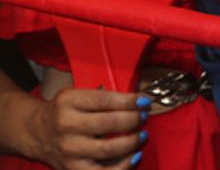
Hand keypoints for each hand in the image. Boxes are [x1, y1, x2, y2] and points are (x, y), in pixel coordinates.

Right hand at [29, 88, 144, 169]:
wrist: (37, 132)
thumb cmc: (64, 111)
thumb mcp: (76, 94)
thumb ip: (102, 96)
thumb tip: (138, 102)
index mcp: (68, 102)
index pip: (105, 100)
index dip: (130, 101)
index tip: (145, 101)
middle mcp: (66, 126)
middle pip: (108, 124)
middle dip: (133, 120)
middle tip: (144, 117)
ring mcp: (69, 150)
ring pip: (108, 149)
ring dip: (132, 142)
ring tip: (142, 135)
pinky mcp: (72, 169)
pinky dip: (123, 165)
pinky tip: (134, 156)